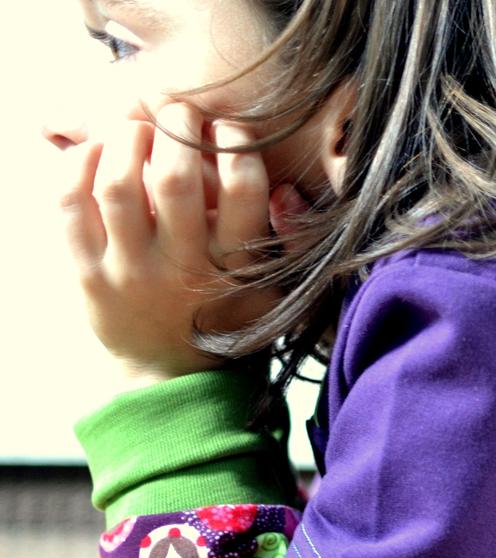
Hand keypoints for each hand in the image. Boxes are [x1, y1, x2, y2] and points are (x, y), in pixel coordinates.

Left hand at [55, 101, 313, 391]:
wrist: (172, 374)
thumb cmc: (227, 318)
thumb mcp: (276, 290)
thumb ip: (292, 242)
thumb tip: (286, 190)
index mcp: (235, 267)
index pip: (243, 188)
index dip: (236, 143)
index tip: (228, 130)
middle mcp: (183, 268)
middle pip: (175, 176)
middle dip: (177, 126)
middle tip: (180, 113)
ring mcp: (131, 272)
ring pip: (118, 183)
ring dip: (126, 138)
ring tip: (137, 128)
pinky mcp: (88, 275)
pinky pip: (70, 206)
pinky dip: (78, 164)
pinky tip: (96, 151)